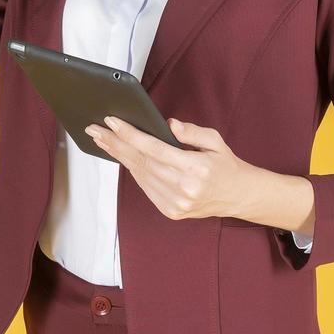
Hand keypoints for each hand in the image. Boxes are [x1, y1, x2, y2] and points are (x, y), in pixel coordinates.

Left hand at [84, 116, 254, 220]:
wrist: (239, 196)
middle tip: (95, 129)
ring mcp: (176, 203)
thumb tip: (169, 125)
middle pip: (140, 161)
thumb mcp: (215, 141)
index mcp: (195, 169)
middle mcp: (183, 189)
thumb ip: (192, 132)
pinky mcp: (170, 211)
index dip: (130, 135)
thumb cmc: (225, 165)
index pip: (154, 149)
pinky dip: (133, 170)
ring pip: (139, 175)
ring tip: (103, 140)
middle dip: (114, 143)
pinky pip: (145, 187)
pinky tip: (122, 156)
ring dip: (119, 156)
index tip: (111, 121)